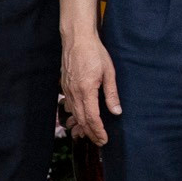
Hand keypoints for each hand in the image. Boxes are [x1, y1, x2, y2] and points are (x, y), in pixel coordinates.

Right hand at [60, 31, 120, 146]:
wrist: (77, 39)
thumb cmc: (95, 53)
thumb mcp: (109, 72)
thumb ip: (111, 94)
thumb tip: (116, 111)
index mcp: (86, 90)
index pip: (92, 118)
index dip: (98, 131)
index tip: (104, 140)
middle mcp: (74, 93)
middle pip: (81, 120)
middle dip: (91, 133)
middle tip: (100, 142)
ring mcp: (67, 90)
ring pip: (74, 114)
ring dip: (82, 127)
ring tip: (91, 135)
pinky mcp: (65, 86)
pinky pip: (69, 106)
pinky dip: (75, 116)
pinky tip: (80, 120)